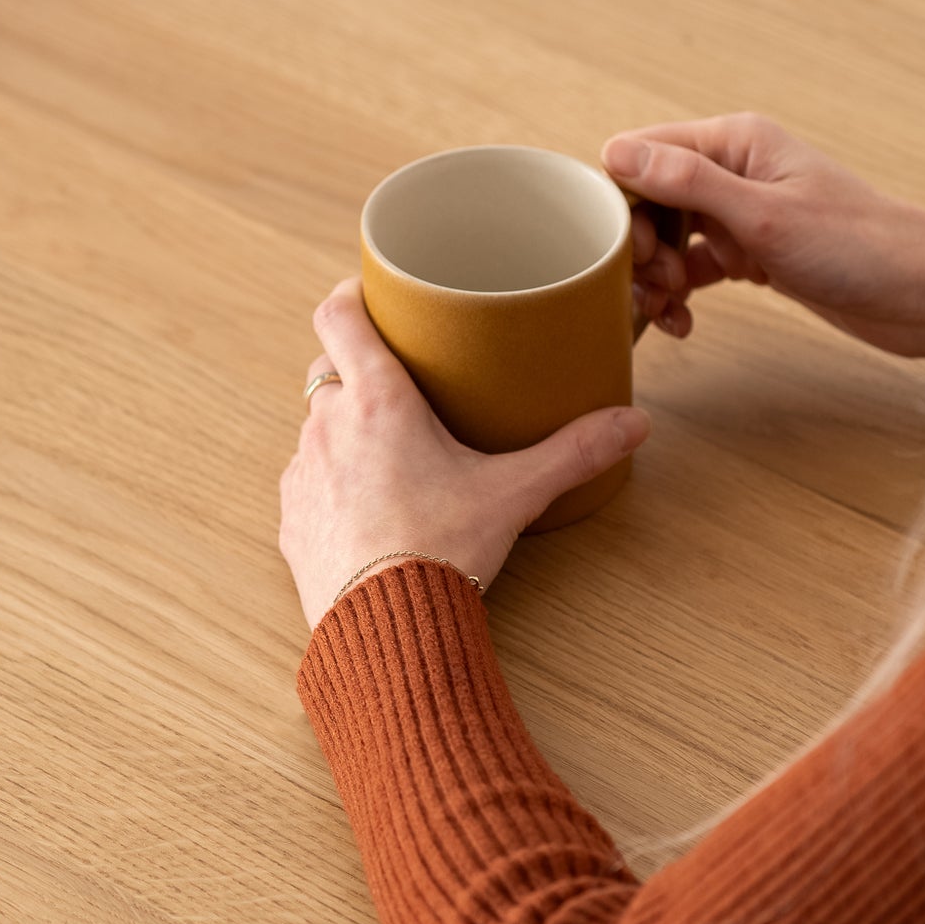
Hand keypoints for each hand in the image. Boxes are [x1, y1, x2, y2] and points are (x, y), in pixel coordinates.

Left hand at [279, 281, 649, 629]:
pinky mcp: (292, 519)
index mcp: (377, 401)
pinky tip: (368, 504)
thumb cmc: (442, 550)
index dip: (350, 295)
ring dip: (346, 428)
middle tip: (402, 380)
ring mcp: (302, 473)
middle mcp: (328, 426)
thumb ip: (573, 452)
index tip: (370, 293)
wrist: (384, 629)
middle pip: (329, 367)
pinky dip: (333, 481)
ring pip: (317, 426)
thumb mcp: (514, 494)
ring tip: (389, 449)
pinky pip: (308, 481)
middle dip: (359, 368)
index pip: (338, 315)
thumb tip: (632, 424)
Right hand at [604, 116, 924, 357]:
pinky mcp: (754, 253)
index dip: (621, 203)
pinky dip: (681, 294)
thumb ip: (689, 183)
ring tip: (671, 308)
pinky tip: (685, 322)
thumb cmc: (859, 246)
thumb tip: (615, 153)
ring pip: (668, 237)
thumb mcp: (764, 216)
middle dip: (637, 247)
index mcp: (735, 142)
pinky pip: (695, 267)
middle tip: (658, 284)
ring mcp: (743, 213)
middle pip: (648, 198)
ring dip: (655, 276)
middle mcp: (734, 171)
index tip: (633, 250)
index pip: (641, 154)